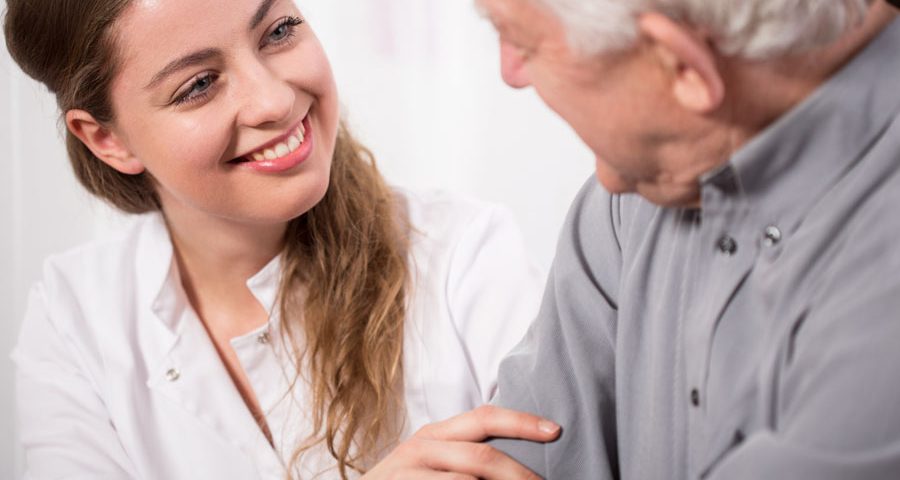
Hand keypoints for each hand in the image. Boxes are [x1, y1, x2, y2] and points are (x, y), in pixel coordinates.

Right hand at [363, 405, 559, 479]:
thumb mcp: (431, 460)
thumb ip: (465, 453)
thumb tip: (517, 461)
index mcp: (436, 433)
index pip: (485, 417)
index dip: (521, 421)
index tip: (555, 430)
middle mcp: (422, 447)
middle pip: (482, 458)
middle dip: (521, 477)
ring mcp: (409, 473)